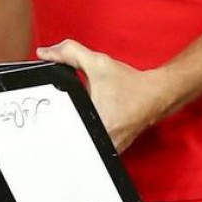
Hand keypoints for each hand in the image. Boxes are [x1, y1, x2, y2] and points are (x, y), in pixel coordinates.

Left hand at [37, 39, 173, 152]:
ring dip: (76, 138)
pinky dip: (88, 138)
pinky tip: (85, 129)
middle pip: (73, 144)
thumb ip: (69, 53)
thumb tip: (45, 53)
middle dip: (63, 130)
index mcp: (97, 123)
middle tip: (56, 122)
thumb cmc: (130, 82)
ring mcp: (112, 147)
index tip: (45, 122)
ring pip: (85, 149)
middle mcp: (105, 140)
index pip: (64, 135)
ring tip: (71, 127)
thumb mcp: (97, 62)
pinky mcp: (116, 148)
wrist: (157, 93)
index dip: (51, 128)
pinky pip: (95, 149)